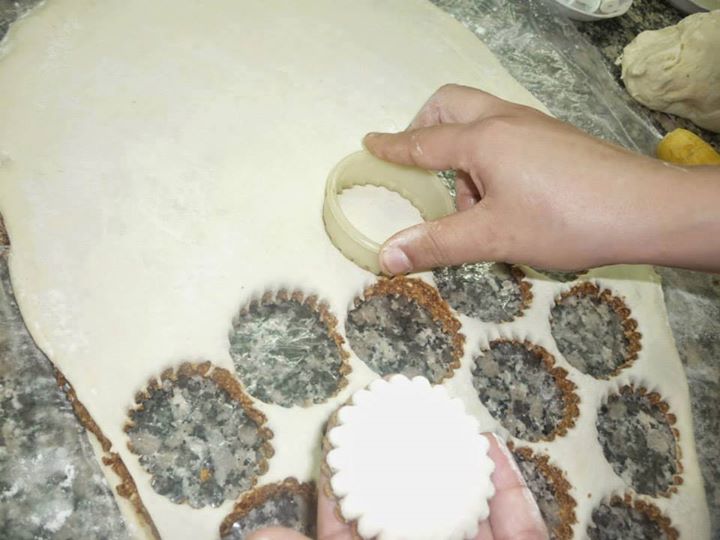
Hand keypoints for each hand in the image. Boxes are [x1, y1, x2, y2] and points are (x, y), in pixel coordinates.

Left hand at [247, 433, 548, 539]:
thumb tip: (257, 537)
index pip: (353, 528)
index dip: (346, 486)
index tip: (342, 440)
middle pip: (413, 512)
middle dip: (406, 465)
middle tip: (398, 416)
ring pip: (467, 514)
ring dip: (458, 467)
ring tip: (445, 420)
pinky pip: (521, 531)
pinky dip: (510, 492)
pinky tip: (493, 450)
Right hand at [363, 84, 719, 273]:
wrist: (645, 210)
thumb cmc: (563, 220)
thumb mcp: (493, 237)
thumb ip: (437, 244)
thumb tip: (385, 256)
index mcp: (482, 139)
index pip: (423, 141)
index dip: (392, 146)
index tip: (369, 143)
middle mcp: (505, 121)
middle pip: (451, 105)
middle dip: (425, 126)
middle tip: (419, 163)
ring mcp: (534, 125)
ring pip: (481, 119)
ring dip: (461, 149)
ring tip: (472, 203)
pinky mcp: (556, 138)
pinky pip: (506, 133)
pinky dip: (489, 155)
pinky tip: (506, 197)